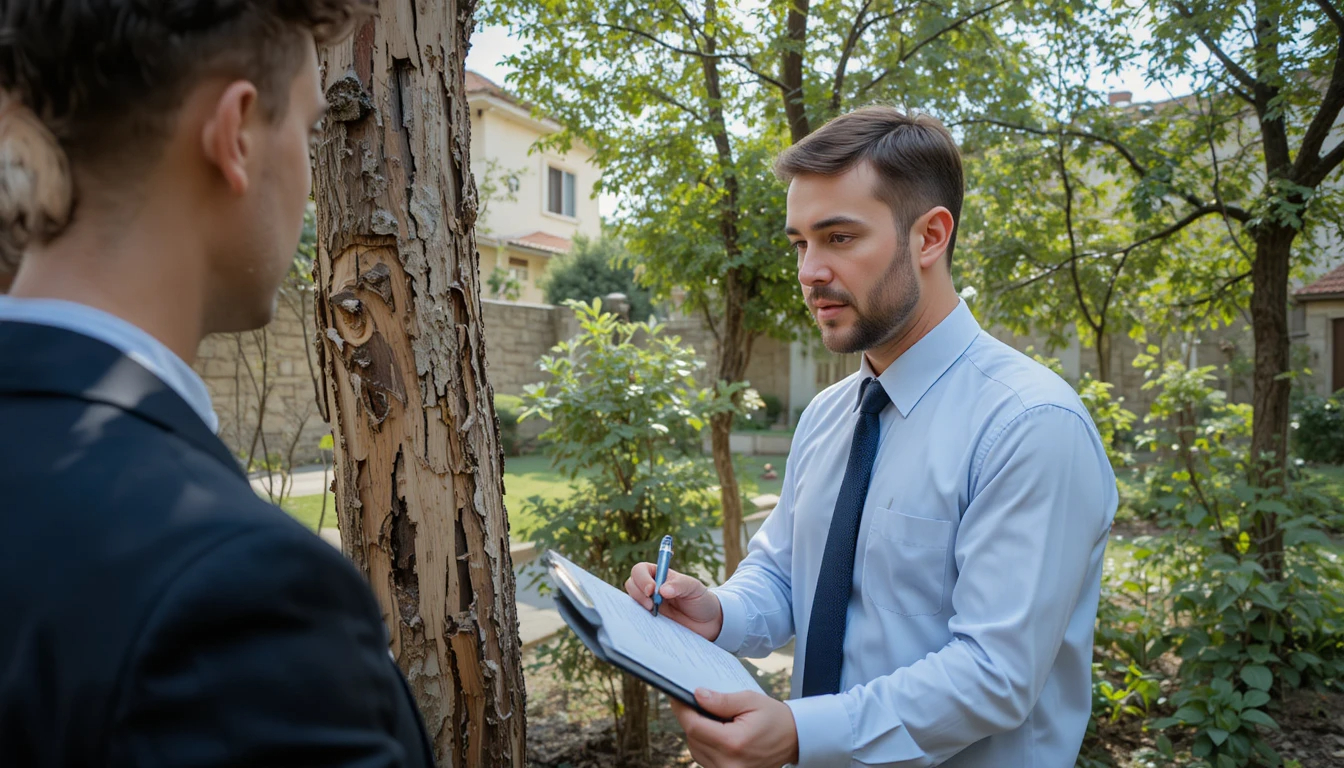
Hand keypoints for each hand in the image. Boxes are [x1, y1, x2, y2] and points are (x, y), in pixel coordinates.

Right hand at [625, 563, 722, 640]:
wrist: (707, 623)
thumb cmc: (700, 600)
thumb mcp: (694, 588)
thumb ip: (679, 585)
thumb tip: (662, 590)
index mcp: (659, 575)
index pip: (640, 570)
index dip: (642, 578)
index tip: (652, 590)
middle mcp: (650, 588)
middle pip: (631, 584)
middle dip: (638, 593)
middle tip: (652, 604)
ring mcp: (648, 604)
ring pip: (630, 601)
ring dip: (639, 605)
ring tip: (655, 613)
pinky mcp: (649, 620)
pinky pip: (637, 618)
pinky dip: (640, 619)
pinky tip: (651, 622)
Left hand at [670, 688, 799, 767]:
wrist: (794, 739)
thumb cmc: (775, 719)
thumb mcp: (750, 701)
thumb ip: (721, 700)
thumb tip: (697, 695)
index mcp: (734, 743)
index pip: (694, 726)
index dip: (682, 709)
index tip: (677, 696)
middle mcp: (728, 764)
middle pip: (692, 738)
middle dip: (691, 718)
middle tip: (698, 702)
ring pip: (695, 749)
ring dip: (697, 732)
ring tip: (714, 719)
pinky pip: (704, 758)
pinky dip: (705, 743)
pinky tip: (717, 732)